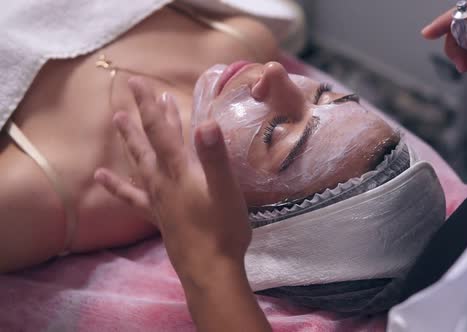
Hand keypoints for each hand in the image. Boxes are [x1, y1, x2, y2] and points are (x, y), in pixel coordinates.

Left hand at [94, 77, 251, 284]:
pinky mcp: (158, 217)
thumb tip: (205, 122)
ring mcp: (157, 200)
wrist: (210, 269)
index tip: (139, 82)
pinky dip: (117, 185)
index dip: (151, 105)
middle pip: (147, 142)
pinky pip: (132, 196)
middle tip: (132, 92)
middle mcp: (162, 181)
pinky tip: (102, 177)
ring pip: (139, 162)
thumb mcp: (225, 189)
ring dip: (131, 140)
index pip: (161, 130)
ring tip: (118, 120)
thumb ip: (214, 156)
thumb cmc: (222, 229)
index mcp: (178, 170)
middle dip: (141, 116)